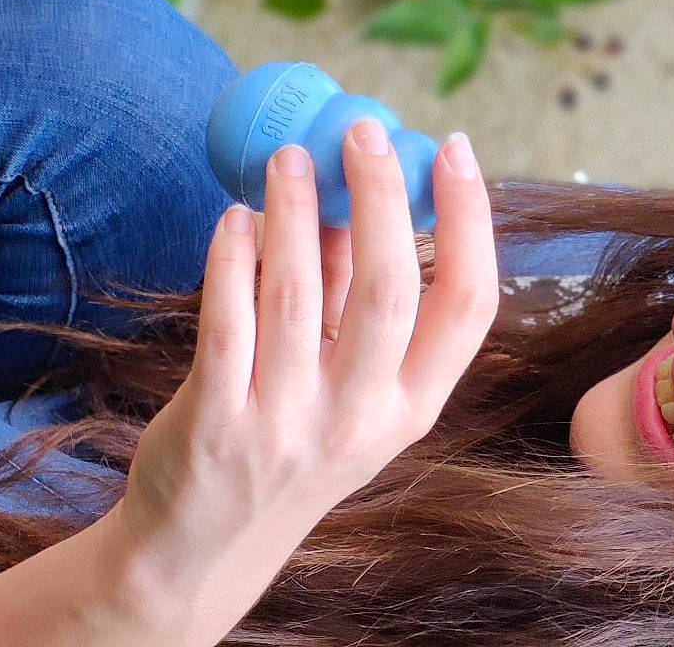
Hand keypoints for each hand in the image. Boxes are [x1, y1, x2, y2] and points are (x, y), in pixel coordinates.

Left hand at [113, 121, 497, 615]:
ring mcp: (288, 424)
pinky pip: (227, 321)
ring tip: (286, 157)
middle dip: (382, 199)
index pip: (469, 307)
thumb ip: (353, 302)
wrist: (202, 543)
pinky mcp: (217, 423)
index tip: (457, 149)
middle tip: (363, 130)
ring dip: (293, 214)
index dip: (472, 222)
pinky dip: (230, 260)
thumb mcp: (345, 391)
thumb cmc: (283, 442)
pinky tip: (232, 218)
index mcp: (411, 407)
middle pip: (391, 291)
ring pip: (299, 296)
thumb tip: (353, 195)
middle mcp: (361, 420)